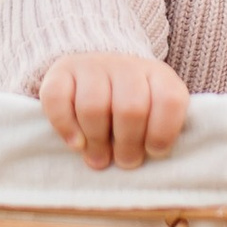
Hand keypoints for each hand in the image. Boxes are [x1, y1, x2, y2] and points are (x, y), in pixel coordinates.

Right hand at [37, 53, 191, 170]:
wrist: (97, 77)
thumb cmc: (131, 109)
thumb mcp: (155, 116)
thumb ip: (159, 134)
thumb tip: (152, 160)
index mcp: (158, 76)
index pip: (169, 100)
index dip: (162, 132)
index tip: (153, 151)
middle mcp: (126, 66)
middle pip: (130, 108)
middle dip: (128, 143)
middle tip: (124, 161)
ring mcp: (93, 65)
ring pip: (93, 106)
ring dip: (96, 141)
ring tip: (98, 159)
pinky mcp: (62, 71)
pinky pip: (58, 99)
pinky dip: (66, 127)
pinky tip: (76, 144)